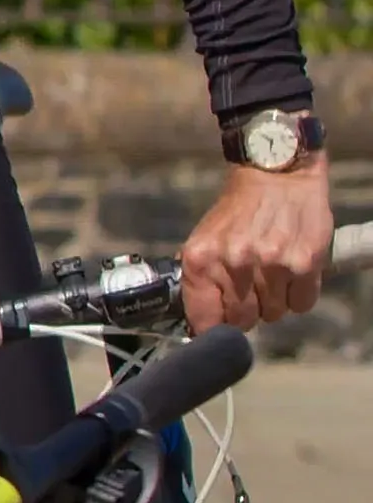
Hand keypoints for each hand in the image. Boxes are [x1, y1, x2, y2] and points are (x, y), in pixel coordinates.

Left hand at [180, 153, 331, 332]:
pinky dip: (299, 295)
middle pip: (242, 321)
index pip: (204, 319)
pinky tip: (292, 273)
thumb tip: (199, 320)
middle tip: (252, 289)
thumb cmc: (239, 210)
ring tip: (272, 273)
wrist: (276, 175)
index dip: (213, 328)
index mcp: (201, 258)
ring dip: (274, 301)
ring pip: (274, 314)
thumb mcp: (206, 237)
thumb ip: (202, 276)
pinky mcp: (305, 264)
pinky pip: (302, 305)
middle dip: (247, 311)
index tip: (219, 327)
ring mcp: (271, 265)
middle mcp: (234, 263)